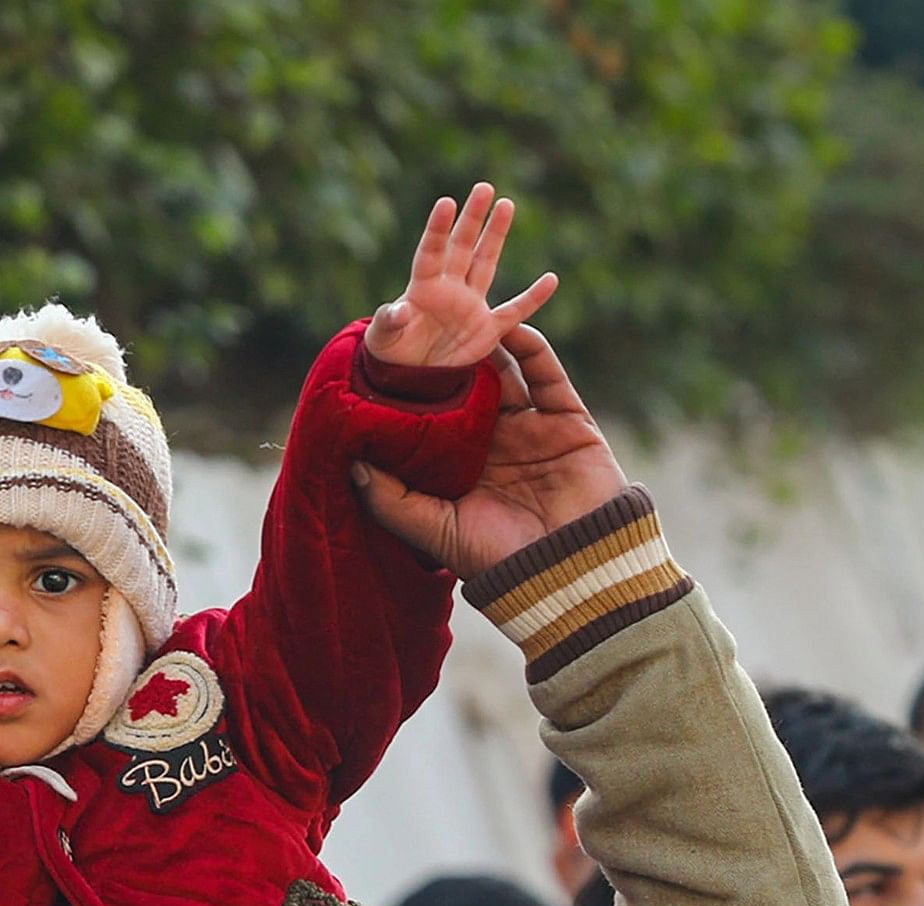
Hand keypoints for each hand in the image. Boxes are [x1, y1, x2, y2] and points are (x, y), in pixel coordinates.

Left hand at [353, 323, 628, 576]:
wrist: (571, 572)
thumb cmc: (498, 560)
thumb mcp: (433, 530)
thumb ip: (392, 500)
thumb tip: (352, 464)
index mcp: (464, 464)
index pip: (437, 413)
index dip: (417, 387)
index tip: (391, 358)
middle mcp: (498, 441)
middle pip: (470, 385)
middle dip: (449, 356)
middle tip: (425, 323)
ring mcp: (534, 427)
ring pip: (507, 371)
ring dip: (487, 342)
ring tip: (461, 314)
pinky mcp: (568, 419)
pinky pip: (546, 373)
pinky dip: (530, 346)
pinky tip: (506, 326)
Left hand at [363, 183, 560, 371]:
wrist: (411, 379)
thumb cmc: (391, 353)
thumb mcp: (382, 339)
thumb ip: (389, 322)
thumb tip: (400, 310)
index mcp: (423, 288)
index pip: (432, 252)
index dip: (438, 229)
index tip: (447, 202)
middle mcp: (449, 289)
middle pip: (463, 246)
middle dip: (473, 218)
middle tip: (484, 187)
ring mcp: (470, 306)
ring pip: (486, 263)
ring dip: (495, 236)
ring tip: (506, 203)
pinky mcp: (487, 330)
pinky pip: (515, 311)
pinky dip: (533, 298)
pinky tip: (551, 279)